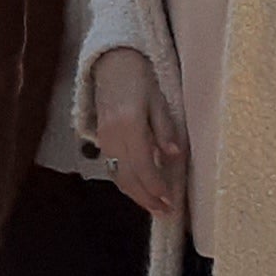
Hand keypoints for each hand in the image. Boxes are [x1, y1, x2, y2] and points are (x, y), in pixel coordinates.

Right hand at [91, 47, 187, 225]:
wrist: (112, 63)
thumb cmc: (140, 79)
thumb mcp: (159, 100)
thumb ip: (164, 129)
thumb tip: (173, 155)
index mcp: (129, 124)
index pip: (143, 165)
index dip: (156, 187)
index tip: (170, 201)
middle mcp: (113, 135)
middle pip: (129, 176)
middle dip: (147, 198)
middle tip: (165, 212)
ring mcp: (104, 138)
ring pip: (119, 175)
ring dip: (136, 194)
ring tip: (154, 206)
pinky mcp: (101, 139)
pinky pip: (113, 167)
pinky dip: (127, 182)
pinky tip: (140, 188)